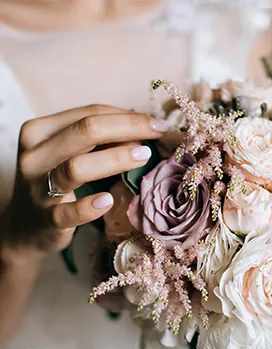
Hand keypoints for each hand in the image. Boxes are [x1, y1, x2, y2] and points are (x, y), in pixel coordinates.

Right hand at [0, 104, 166, 258]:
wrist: (26, 227)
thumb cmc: (57, 183)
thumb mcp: (69, 153)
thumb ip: (99, 139)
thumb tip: (145, 127)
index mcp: (40, 131)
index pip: (89, 113)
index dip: (128, 116)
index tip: (158, 123)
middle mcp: (34, 155)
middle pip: (86, 130)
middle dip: (128, 128)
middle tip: (159, 133)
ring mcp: (38, 188)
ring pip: (77, 166)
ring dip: (116, 159)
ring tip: (144, 156)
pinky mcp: (46, 219)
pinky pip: (69, 212)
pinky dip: (90, 206)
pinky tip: (109, 200)